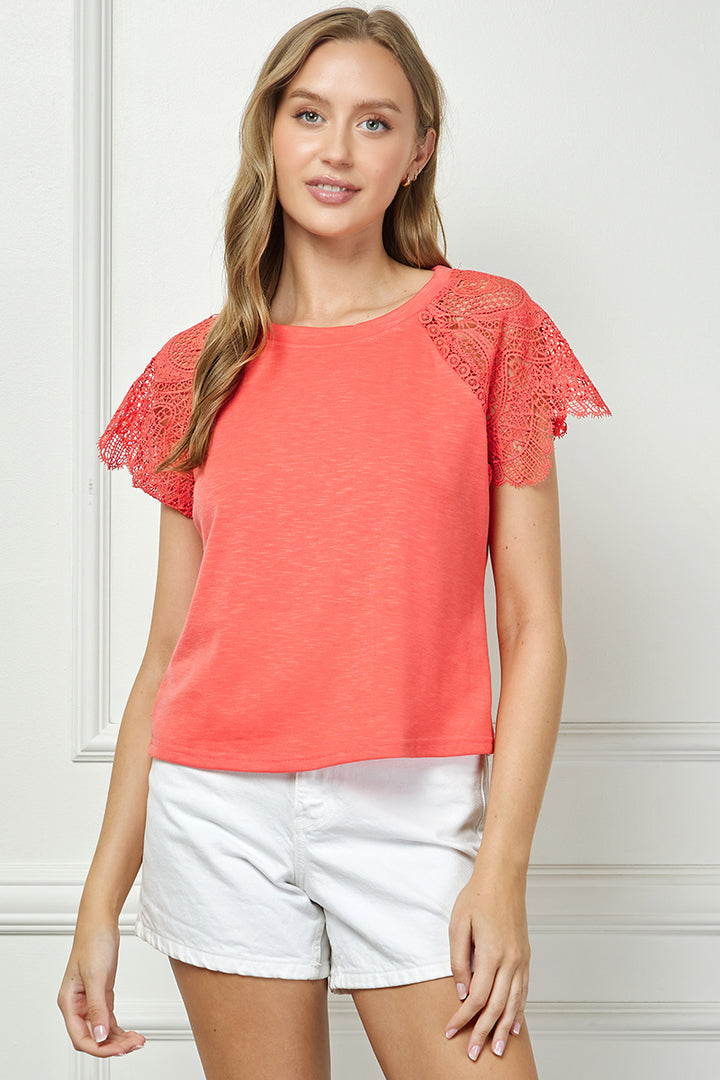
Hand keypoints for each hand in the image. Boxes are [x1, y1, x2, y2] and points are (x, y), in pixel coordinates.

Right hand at [57, 921, 145, 1056]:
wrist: (101, 923)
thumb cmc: (93, 943)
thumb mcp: (96, 976)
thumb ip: (97, 1008)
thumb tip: (99, 1035)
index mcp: (69, 1003)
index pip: (81, 1038)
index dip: (99, 1047)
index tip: (118, 1049)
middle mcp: (78, 1005)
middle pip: (93, 1037)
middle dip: (113, 1045)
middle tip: (134, 1044)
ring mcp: (90, 1001)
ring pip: (102, 1031)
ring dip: (118, 1039)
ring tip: (137, 1041)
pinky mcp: (101, 994)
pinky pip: (108, 1020)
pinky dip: (119, 1029)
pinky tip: (131, 1033)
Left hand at [444, 867, 529, 1060]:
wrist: (503, 878)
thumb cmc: (478, 897)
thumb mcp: (458, 926)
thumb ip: (459, 961)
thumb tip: (462, 992)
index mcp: (492, 953)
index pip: (477, 998)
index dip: (463, 1019)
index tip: (451, 1032)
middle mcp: (510, 961)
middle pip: (497, 1007)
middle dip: (483, 1033)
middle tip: (473, 1054)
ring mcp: (521, 960)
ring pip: (514, 1003)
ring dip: (503, 1029)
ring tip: (496, 1049)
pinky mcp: (525, 957)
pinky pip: (523, 991)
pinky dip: (518, 1011)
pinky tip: (513, 1025)